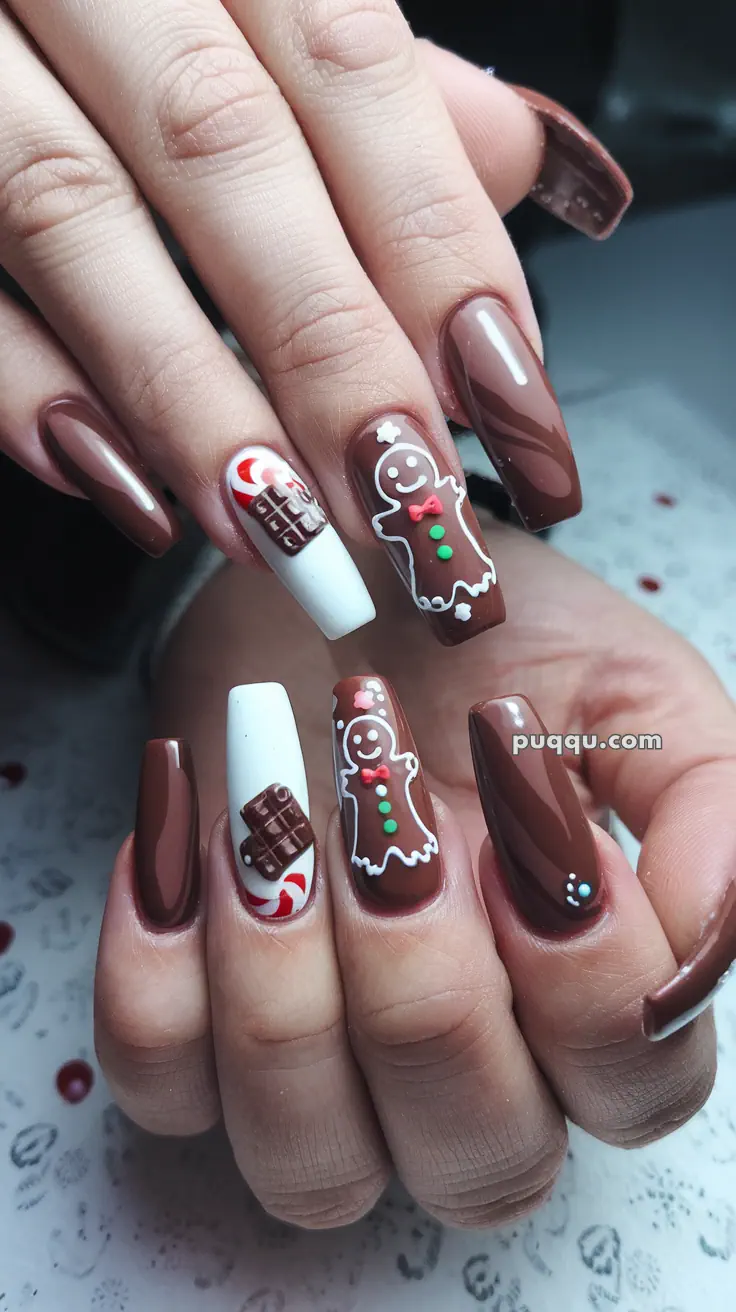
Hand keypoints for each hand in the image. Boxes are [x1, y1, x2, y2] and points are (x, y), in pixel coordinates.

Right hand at [0, 0, 628, 639]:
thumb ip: (372, 79)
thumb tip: (521, 160)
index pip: (351, 69)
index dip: (438, 246)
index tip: (509, 407)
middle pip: (224, 152)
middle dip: (332, 349)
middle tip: (406, 500)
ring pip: (72, 211)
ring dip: (189, 395)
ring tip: (282, 526)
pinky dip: (25, 381)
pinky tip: (117, 481)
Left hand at [94, 522, 732, 1229]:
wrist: (336, 588)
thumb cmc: (490, 648)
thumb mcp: (629, 688)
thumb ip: (707, 810)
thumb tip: (694, 954)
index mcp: (582, 1000)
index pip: (631, 1085)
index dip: (587, 974)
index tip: (530, 810)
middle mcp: (462, 1067)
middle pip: (476, 1156)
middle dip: (427, 981)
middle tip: (394, 811)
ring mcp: (321, 1067)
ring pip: (308, 1157)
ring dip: (284, 972)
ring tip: (274, 809)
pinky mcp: (194, 1027)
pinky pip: (161, 1081)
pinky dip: (159, 956)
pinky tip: (196, 826)